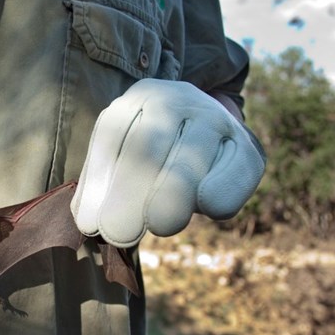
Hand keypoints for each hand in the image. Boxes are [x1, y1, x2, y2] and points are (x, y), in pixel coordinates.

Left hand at [71, 79, 264, 247]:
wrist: (208, 127)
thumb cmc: (154, 152)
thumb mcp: (122, 156)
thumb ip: (101, 186)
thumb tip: (86, 221)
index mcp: (138, 100)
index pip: (112, 137)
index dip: (100, 183)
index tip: (90, 225)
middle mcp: (177, 101)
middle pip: (149, 145)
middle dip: (131, 191)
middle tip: (119, 233)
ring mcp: (215, 120)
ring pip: (192, 157)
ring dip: (175, 192)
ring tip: (160, 225)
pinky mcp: (248, 147)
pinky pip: (235, 172)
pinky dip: (222, 191)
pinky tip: (209, 208)